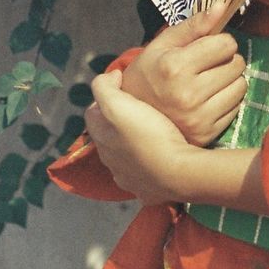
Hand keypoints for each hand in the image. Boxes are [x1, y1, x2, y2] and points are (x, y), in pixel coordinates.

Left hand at [87, 69, 195, 204]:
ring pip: (123, 155)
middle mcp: (109, 161)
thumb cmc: (148, 135)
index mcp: (101, 138)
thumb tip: (109, 78)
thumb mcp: (119, 105)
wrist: (176, 173)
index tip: (124, 85)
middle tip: (138, 105)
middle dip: (117, 120)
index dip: (105, 96)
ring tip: (150, 129)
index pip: (92, 112)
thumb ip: (105, 88)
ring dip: (131, 142)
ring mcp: (127, 178)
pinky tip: (157, 155)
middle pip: (107, 134)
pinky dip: (145, 162)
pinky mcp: (146, 190)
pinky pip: (141, 173)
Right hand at [121, 4, 246, 146]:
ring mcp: (198, 118)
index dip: (220, 41)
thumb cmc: (149, 72)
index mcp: (175, 67)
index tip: (208, 46)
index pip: (226, 44)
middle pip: (237, 64)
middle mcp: (188, 94)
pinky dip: (227, 99)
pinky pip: (236, 107)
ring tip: (210, 80)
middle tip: (209, 64)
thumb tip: (223, 5)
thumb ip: (194, 24)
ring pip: (241, 86)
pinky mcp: (207, 134)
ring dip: (230, 79)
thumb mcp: (164, 43)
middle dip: (227, 59)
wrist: (133, 118)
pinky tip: (209, 99)